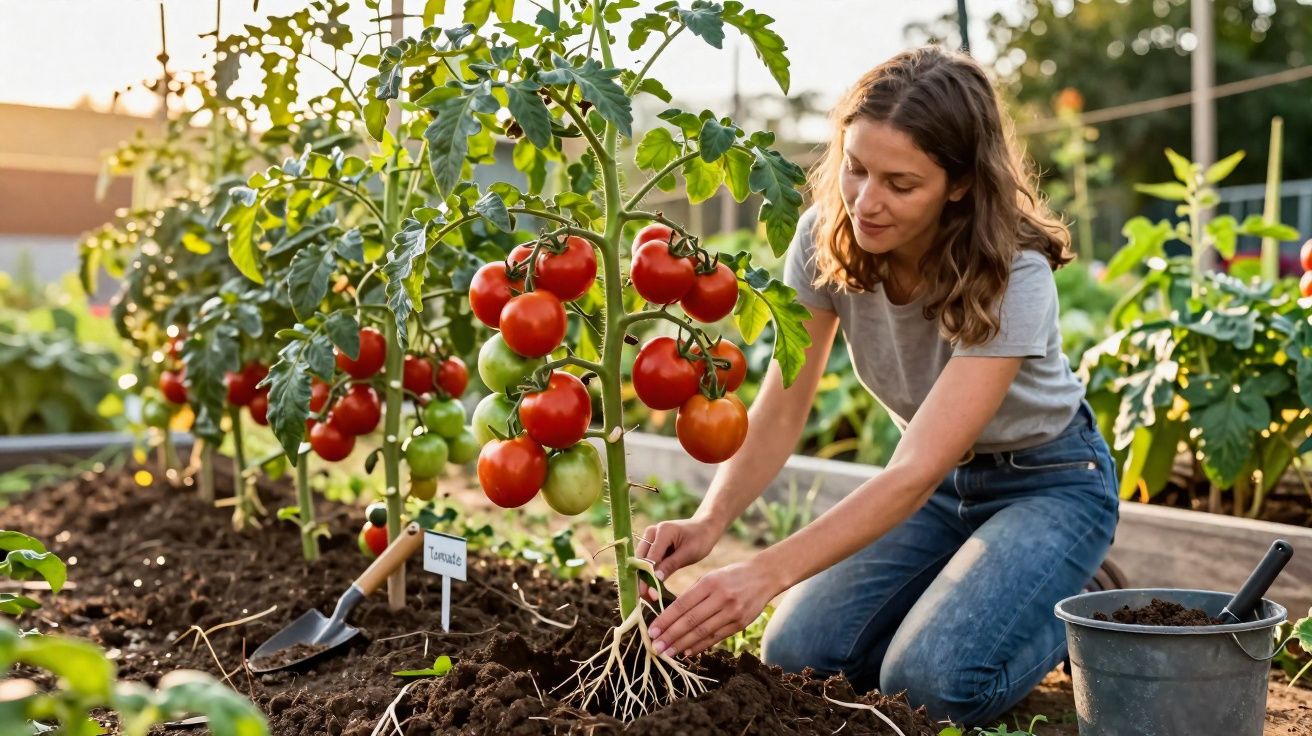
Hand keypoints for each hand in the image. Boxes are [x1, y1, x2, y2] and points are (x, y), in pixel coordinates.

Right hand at [634, 517, 720, 602]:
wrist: (704, 527)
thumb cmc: (700, 539)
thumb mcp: (688, 553)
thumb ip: (671, 565)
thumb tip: (655, 580)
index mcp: (663, 531)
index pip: (650, 558)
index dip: (648, 577)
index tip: (648, 595)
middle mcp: (652, 532)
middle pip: (641, 559)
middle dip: (641, 579)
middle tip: (644, 599)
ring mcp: (650, 537)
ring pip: (641, 561)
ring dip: (642, 577)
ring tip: (645, 596)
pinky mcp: (651, 544)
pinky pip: (646, 560)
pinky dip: (647, 573)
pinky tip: (649, 587)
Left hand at [646, 556, 781, 657]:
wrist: (763, 577)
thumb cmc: (731, 576)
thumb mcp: (711, 577)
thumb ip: (692, 594)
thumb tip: (669, 615)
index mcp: (710, 583)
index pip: (682, 604)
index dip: (666, 620)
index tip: (652, 630)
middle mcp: (722, 598)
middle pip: (691, 621)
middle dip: (671, 636)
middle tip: (656, 646)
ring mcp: (732, 612)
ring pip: (702, 632)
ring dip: (682, 644)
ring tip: (668, 652)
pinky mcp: (740, 624)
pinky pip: (716, 637)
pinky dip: (700, 646)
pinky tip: (687, 652)